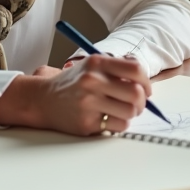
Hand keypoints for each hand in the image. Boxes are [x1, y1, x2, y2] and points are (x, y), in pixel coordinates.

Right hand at [0, 54, 151, 135]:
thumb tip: (144, 77)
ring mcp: (89, 103)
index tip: (146, 89)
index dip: (147, 81)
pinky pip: (118, 126)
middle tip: (138, 104)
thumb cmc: (72, 83)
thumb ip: (117, 66)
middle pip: (136, 93)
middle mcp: (92, 81)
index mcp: (97, 63)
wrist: (42, 99)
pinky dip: (120, 124)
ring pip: (130, 112)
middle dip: (143, 102)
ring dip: (132, 114)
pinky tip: (110, 119)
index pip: (135, 69)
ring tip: (123, 111)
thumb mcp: (92, 65)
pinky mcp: (86, 122)